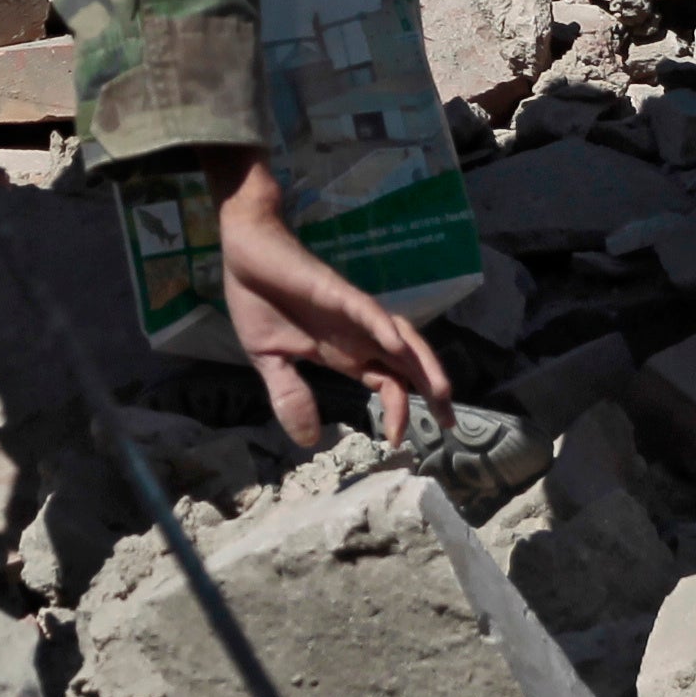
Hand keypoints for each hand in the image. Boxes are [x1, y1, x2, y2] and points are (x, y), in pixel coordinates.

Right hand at [208, 152, 453, 448]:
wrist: (245, 254)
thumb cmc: (259, 301)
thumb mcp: (270, 361)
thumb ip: (290, 397)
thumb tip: (310, 442)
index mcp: (343, 353)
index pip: (386, 384)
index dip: (398, 410)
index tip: (396, 440)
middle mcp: (357, 335)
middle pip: (406, 365)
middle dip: (430, 390)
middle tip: (450, 423)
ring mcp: (351, 313)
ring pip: (400, 337)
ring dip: (422, 363)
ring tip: (439, 392)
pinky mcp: (337, 292)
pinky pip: (367, 310)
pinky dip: (384, 327)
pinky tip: (396, 347)